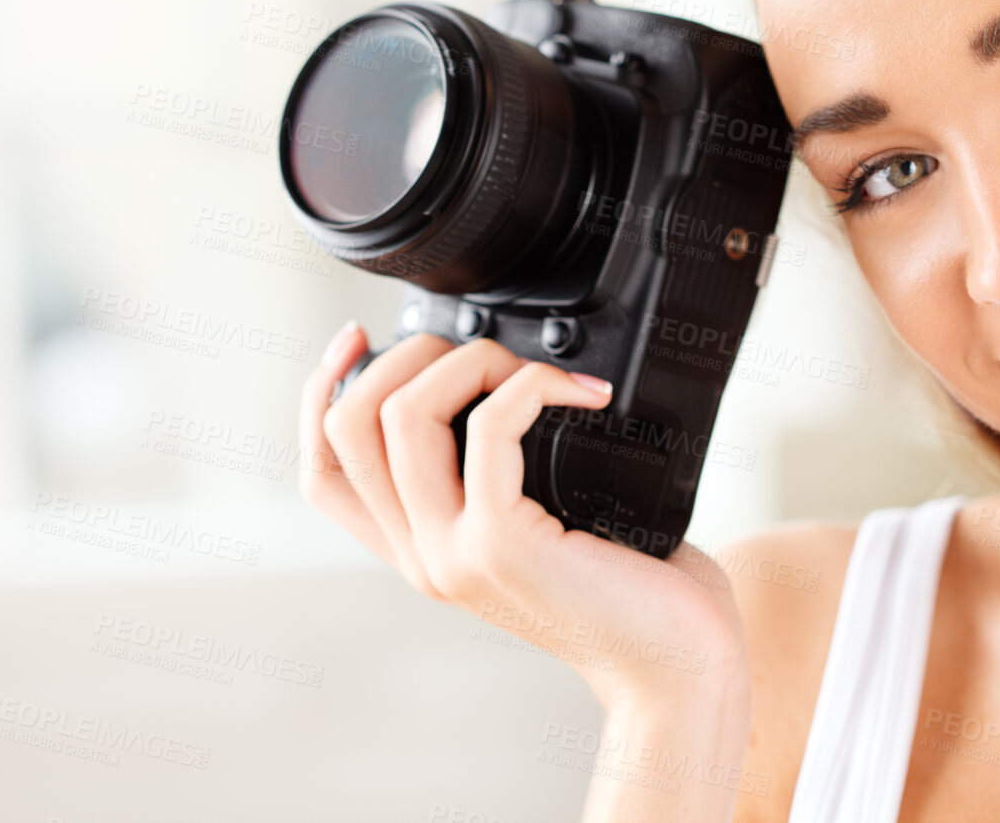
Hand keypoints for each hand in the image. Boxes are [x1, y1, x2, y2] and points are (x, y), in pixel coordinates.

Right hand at [298, 321, 750, 710]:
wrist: (678, 662)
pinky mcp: (502, 545)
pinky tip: (580, 393)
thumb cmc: (633, 589)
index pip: (322, 470)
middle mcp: (424, 557)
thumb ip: (501, 478)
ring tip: (534, 370)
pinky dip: (531, 385)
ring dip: (470, 360)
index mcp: (423, 551)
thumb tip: (503, 380)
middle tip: (487, 350)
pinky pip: (487, 428)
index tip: (358, 338)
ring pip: (404, 415)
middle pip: (351, 425)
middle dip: (410, 354)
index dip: (321, 392)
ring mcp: (455, 554)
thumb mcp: (542, 527)